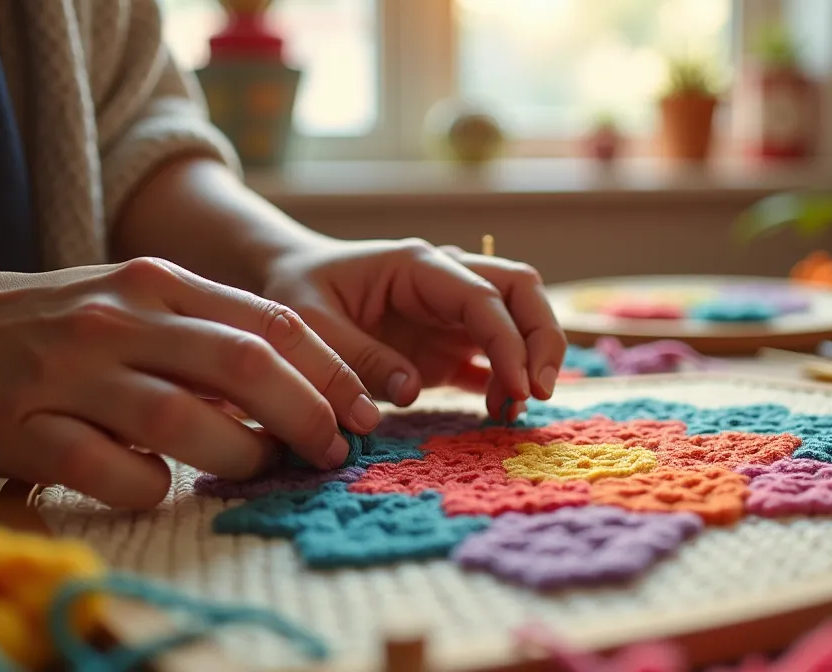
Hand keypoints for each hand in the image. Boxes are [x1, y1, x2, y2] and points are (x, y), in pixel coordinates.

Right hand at [0, 258, 377, 508]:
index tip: (365, 412)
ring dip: (239, 455)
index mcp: (159, 282)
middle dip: (308, 415)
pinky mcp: (27, 429)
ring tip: (256, 466)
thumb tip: (306, 386)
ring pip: (184, 421)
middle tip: (331, 451)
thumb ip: (211, 330)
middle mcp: (121, 319)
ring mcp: (71, 373)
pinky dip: (151, 487)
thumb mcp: (138, 299)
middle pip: (246, 366)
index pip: (273, 323)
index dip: (331, 372)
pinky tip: (159, 486)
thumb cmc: (60, 323)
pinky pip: (111, 470)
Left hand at [257, 238, 566, 419]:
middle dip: (542, 339)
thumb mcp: (308, 321)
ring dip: (529, 361)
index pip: (484, 297)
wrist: (289, 282)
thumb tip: (410, 391)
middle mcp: (446, 281)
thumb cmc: (297, 292)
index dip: (509, 342)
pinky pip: (493, 357)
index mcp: (418, 265)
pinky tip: (499, 413)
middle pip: (522, 292)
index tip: (519, 388)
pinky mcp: (446, 345)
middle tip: (539, 393)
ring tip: (511, 411)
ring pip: (518, 321)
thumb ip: (355, 355)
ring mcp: (450, 313)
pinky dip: (506, 382)